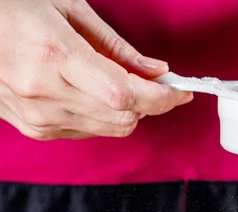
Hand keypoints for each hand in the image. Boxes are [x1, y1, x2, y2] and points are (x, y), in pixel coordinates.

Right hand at [0, 0, 190, 139]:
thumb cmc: (14, 8)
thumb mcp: (69, 9)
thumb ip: (117, 47)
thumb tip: (156, 71)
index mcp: (54, 55)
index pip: (124, 94)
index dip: (160, 97)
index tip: (180, 91)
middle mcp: (44, 92)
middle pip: (123, 117)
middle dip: (150, 103)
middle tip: (156, 84)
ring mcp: (37, 116)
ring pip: (110, 128)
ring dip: (128, 111)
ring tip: (120, 83)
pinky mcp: (35, 129)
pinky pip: (89, 131)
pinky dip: (103, 116)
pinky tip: (92, 93)